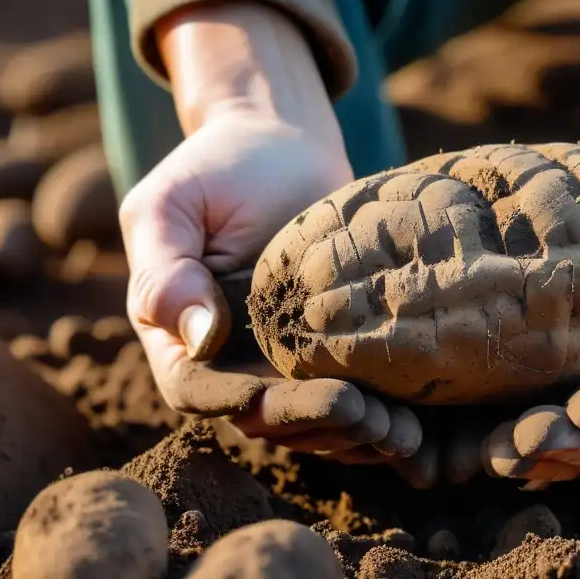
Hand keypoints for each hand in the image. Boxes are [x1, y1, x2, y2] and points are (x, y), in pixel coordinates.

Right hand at [119, 0, 397, 455]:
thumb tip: (200, 337)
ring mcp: (279, 363)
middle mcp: (227, 362)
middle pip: (264, 419)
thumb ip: (166, 270)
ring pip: (308, 423)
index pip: (200, 392)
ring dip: (352, 433)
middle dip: (315, 424)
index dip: (246, 403)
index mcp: (178, 337)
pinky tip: (413, 424)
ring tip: (402, 430)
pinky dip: (375, 418)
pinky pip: (346, 399)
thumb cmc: (220, 168)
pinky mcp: (328, 353)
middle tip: (369, 417)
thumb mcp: (172, 204)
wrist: (281, 145)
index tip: (290, 398)